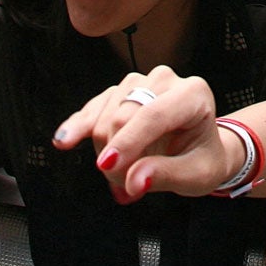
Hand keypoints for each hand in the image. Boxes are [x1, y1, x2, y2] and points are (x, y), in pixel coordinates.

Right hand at [55, 67, 228, 200]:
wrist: (199, 148)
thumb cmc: (201, 159)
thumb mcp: (196, 175)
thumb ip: (166, 175)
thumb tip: (134, 181)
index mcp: (193, 93)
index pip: (154, 114)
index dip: (129, 141)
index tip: (108, 167)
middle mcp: (165, 80)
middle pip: (125, 114)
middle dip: (118, 155)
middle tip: (125, 185)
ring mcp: (140, 81)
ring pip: (105, 114)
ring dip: (104, 150)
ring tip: (120, 174)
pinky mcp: (119, 92)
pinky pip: (93, 108)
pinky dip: (78, 127)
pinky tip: (64, 140)